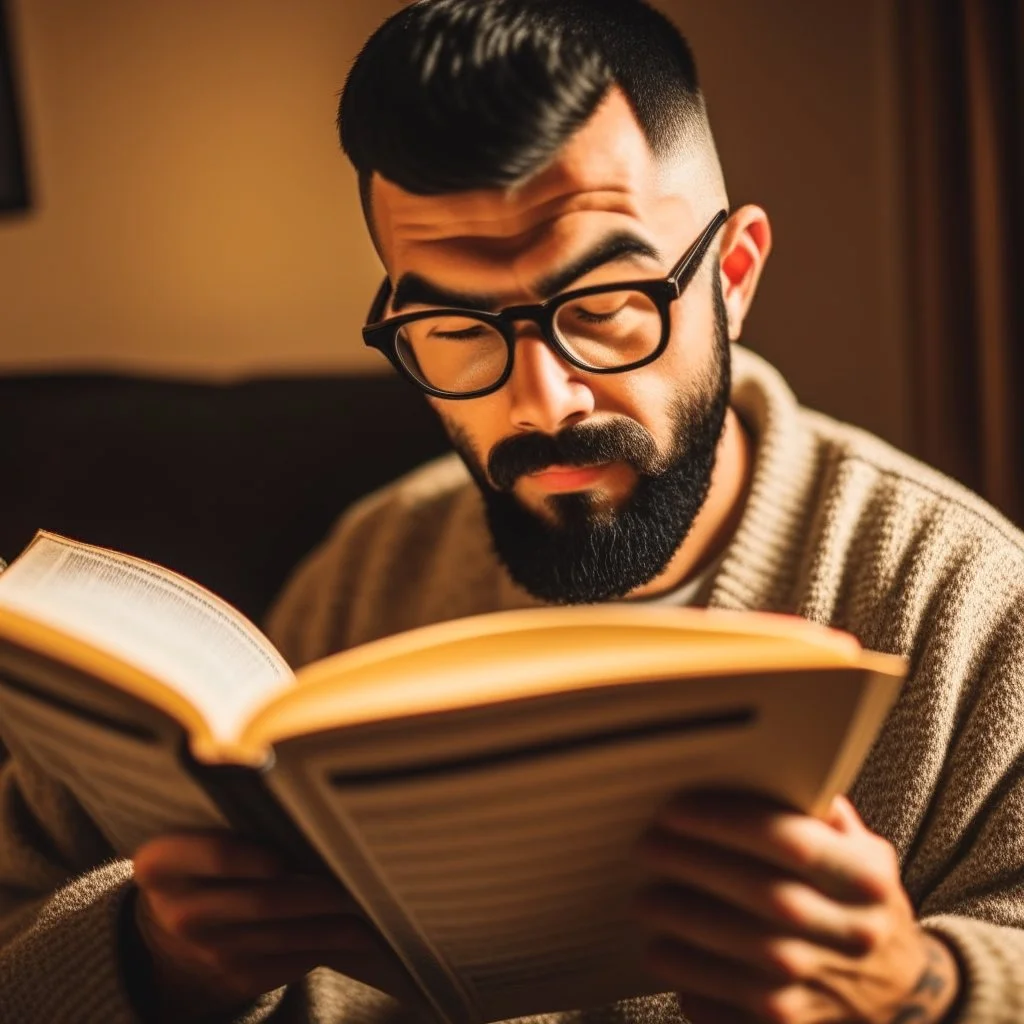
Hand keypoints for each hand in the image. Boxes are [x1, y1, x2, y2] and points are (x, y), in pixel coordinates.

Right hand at [132, 833, 419, 1021]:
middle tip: (367, 868)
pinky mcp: (238, 977)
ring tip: (380, 899)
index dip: (264, 851)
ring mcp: (210, 951)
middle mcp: (181, 912)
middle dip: (322, 887)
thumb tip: (307, 797)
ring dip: (339, 921)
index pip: (217, 853)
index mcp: (163, 863)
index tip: (306, 840)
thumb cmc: (201, 862)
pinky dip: (331, 944)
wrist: (167, 933)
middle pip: (265, 899)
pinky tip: (362, 930)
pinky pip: (293, 959)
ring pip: (289, 934)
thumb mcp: (193, 835)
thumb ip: (235, 816)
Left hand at [632, 792, 960, 1023]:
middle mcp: (851, 936)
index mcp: (866, 882)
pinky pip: (731, 1010)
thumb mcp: (866, 855)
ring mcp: (825, 990)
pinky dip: (692, 984)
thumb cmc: (865, 910)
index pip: (792, 840)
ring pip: (743, 957)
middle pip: (762, 895)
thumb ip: (819, 814)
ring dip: (682, 926)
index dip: (726, 821)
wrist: (905, 997)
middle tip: (646, 846)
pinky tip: (668, 955)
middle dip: (692, 866)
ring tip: (645, 900)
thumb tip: (762, 766)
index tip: (675, 809)